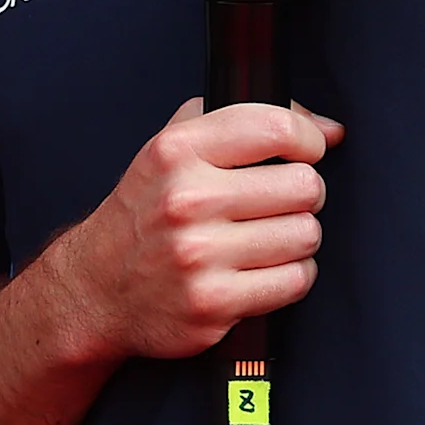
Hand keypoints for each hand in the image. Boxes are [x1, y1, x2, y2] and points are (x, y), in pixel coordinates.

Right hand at [45, 98, 343, 361]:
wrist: (96, 288)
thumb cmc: (145, 213)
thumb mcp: (170, 149)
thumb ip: (239, 121)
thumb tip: (329, 129)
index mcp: (175, 152)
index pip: (274, 128)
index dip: (307, 140)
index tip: (305, 153)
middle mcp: (185, 200)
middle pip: (304, 186)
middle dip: (302, 195)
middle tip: (277, 204)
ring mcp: (199, 255)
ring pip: (306, 235)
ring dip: (296, 239)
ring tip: (266, 239)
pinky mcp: (214, 303)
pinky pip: (295, 280)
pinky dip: (289, 276)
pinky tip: (261, 270)